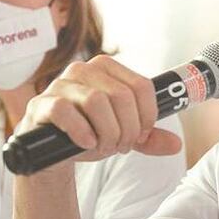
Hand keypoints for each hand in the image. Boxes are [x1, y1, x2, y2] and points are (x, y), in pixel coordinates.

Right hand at [16, 55, 181, 164]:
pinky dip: (82, 132)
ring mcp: (60, 85)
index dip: (147, 116)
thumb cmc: (87, 134)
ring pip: (97, 101)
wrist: (50, 151)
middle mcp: (82, 69)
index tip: (140, 135)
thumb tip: (176, 144)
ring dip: (106, 133)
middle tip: (121, 146)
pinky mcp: (43, 104)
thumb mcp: (121, 134)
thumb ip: (148, 138)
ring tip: (104, 146)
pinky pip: (66, 111)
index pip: (141, 87)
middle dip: (127, 129)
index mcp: (106, 68)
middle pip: (122, 96)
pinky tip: (86, 143)